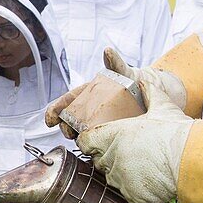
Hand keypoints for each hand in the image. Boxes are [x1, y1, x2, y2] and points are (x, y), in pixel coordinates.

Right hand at [45, 48, 187, 139]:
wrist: (153, 96)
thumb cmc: (135, 81)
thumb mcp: (125, 73)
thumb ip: (116, 63)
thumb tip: (108, 51)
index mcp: (89, 93)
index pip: (67, 101)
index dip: (55, 110)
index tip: (49, 120)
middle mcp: (90, 108)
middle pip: (70, 119)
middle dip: (65, 127)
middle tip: (68, 132)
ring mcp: (98, 121)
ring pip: (81, 131)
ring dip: (77, 137)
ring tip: (80, 141)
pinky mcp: (108, 132)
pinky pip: (96, 139)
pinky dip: (92, 145)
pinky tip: (93, 151)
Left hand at [76, 81, 193, 202]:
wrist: (192, 158)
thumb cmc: (176, 131)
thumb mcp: (162, 107)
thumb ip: (150, 94)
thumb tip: (145, 81)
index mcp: (113, 134)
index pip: (85, 142)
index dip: (91, 142)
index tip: (98, 143)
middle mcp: (112, 156)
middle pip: (99, 161)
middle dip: (109, 158)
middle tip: (129, 154)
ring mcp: (121, 177)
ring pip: (113, 179)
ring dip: (122, 174)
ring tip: (142, 167)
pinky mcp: (133, 194)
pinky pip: (128, 193)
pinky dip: (137, 190)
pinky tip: (150, 180)